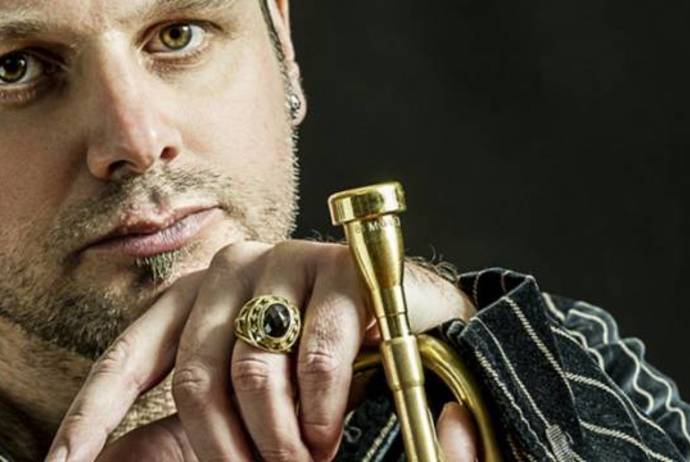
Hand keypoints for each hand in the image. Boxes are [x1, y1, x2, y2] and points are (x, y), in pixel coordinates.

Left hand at [45, 240, 474, 461]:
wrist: (408, 327)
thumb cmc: (322, 366)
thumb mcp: (250, 397)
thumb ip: (194, 419)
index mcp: (197, 298)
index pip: (132, 355)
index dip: (95, 415)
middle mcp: (234, 269)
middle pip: (200, 375)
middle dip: (229, 448)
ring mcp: (287, 261)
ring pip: (256, 368)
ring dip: (281, 435)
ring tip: (305, 457)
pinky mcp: (342, 265)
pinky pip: (317, 350)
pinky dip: (321, 404)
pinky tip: (330, 426)